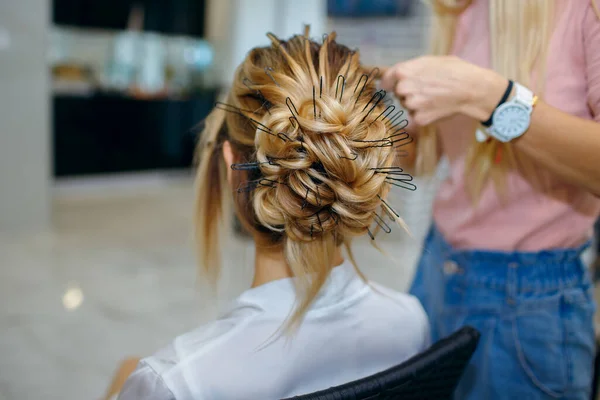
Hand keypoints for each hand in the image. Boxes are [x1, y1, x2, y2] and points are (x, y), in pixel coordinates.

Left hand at [380, 55, 507, 125]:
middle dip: (407, 92)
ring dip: (416, 103)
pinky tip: (437, 106)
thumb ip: (412, 68)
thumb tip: (399, 74)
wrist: (471, 89)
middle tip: (425, 89)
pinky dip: (424, 113)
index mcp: (404, 72)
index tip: (389, 86)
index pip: (386, 79)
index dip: (388, 82)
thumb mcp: (431, 61)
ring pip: (407, 105)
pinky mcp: (419, 118)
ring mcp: (411, 105)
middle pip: (398, 93)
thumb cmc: (455, 71)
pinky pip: (416, 116)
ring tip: (434, 97)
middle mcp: (404, 88)